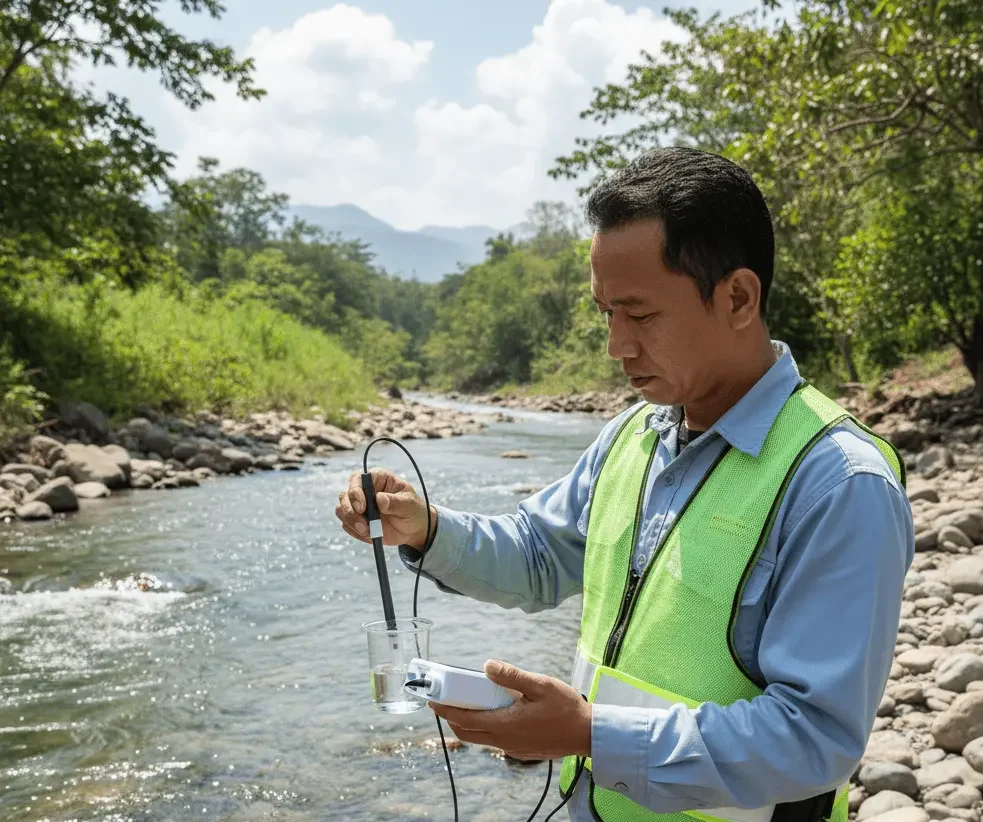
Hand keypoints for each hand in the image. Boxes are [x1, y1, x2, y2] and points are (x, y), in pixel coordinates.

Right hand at [335, 467, 435, 549]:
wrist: (413, 529)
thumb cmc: (413, 510)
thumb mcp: (409, 505)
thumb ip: (395, 502)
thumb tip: (380, 499)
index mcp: (378, 478)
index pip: (358, 478)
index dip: (355, 491)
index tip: (362, 507)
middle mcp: (364, 490)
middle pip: (345, 495)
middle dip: (350, 511)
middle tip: (364, 525)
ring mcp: (358, 506)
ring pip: (341, 510)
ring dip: (351, 522)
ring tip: (368, 531)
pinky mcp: (356, 520)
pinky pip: (347, 525)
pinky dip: (355, 531)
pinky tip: (369, 534)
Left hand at [430, 660, 591, 760]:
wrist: (587, 735)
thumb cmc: (566, 708)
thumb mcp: (541, 685)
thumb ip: (512, 676)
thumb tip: (487, 666)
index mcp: (506, 724)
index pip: (465, 719)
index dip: (446, 710)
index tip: (432, 702)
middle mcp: (504, 741)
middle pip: (467, 732)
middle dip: (452, 717)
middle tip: (445, 701)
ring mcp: (512, 748)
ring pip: (480, 738)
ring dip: (468, 722)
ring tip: (467, 703)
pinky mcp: (520, 751)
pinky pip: (494, 740)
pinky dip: (485, 727)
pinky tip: (494, 712)